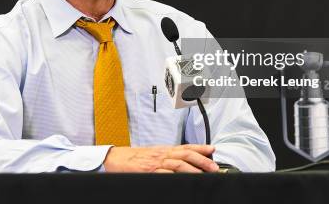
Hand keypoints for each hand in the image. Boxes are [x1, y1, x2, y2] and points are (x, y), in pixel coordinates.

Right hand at [103, 144, 218, 172]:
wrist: (114, 159)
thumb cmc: (133, 158)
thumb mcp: (152, 154)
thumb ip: (166, 157)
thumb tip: (182, 163)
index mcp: (163, 150)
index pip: (185, 147)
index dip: (200, 148)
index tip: (212, 149)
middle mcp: (161, 154)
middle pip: (185, 155)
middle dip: (201, 160)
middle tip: (214, 167)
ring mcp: (154, 163)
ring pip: (177, 163)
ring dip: (193, 169)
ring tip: (204, 175)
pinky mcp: (147, 172)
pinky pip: (163, 173)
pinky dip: (173, 176)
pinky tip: (182, 180)